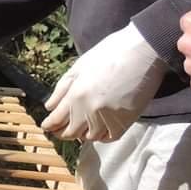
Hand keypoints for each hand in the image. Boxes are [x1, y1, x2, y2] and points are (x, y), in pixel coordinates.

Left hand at [43, 23, 164, 141]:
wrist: (142, 52)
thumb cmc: (109, 54)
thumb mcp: (79, 67)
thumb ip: (62, 89)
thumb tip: (49, 107)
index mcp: (75, 96)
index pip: (56, 120)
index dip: (50, 125)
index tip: (48, 126)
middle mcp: (89, 111)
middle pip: (71, 132)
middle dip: (63, 132)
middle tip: (61, 129)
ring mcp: (108, 118)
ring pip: (90, 137)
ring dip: (83, 133)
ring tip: (81, 127)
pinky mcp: (126, 121)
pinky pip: (109, 137)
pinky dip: (102, 135)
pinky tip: (100, 128)